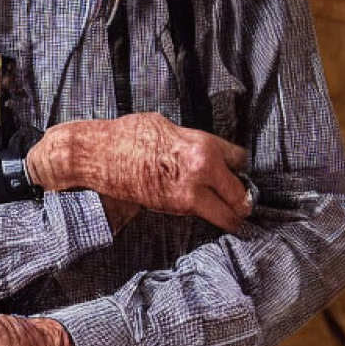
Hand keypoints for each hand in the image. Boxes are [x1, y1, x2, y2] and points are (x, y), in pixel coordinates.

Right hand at [26, 113, 251, 231]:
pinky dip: (211, 217)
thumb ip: (193, 143)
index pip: (241, 159)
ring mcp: (190, 191)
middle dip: (243, 199)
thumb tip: (207, 154)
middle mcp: (203, 167)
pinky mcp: (176, 207)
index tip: (238, 173)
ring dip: (231, 216)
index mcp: (203, 144)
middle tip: (243, 204)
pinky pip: (205, 216)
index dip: (240, 168)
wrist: (101, 155)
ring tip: (233, 218)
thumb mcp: (169, 128)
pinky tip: (212, 215)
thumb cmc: (130, 136)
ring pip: (227, 213)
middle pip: (240, 193)